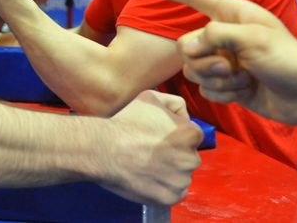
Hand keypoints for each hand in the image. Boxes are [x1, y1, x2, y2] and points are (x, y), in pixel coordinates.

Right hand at [102, 90, 201, 204]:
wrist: (103, 149)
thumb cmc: (126, 122)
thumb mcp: (151, 98)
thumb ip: (175, 103)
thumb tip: (183, 116)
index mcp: (190, 134)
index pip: (193, 136)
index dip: (176, 135)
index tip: (158, 136)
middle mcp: (190, 159)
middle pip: (188, 157)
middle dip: (175, 154)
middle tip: (151, 151)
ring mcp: (180, 181)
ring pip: (181, 176)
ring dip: (170, 172)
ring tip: (146, 165)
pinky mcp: (169, 198)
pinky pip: (174, 193)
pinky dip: (164, 188)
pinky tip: (147, 177)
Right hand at [154, 0, 296, 125]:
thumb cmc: (287, 59)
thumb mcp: (252, 38)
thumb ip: (215, 36)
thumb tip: (188, 48)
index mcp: (231, 15)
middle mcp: (224, 36)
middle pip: (185, 45)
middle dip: (203, 59)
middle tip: (227, 65)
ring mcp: (224, 62)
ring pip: (192, 69)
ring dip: (216, 78)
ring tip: (241, 78)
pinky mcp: (227, 85)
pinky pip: (205, 88)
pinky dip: (224, 93)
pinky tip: (244, 91)